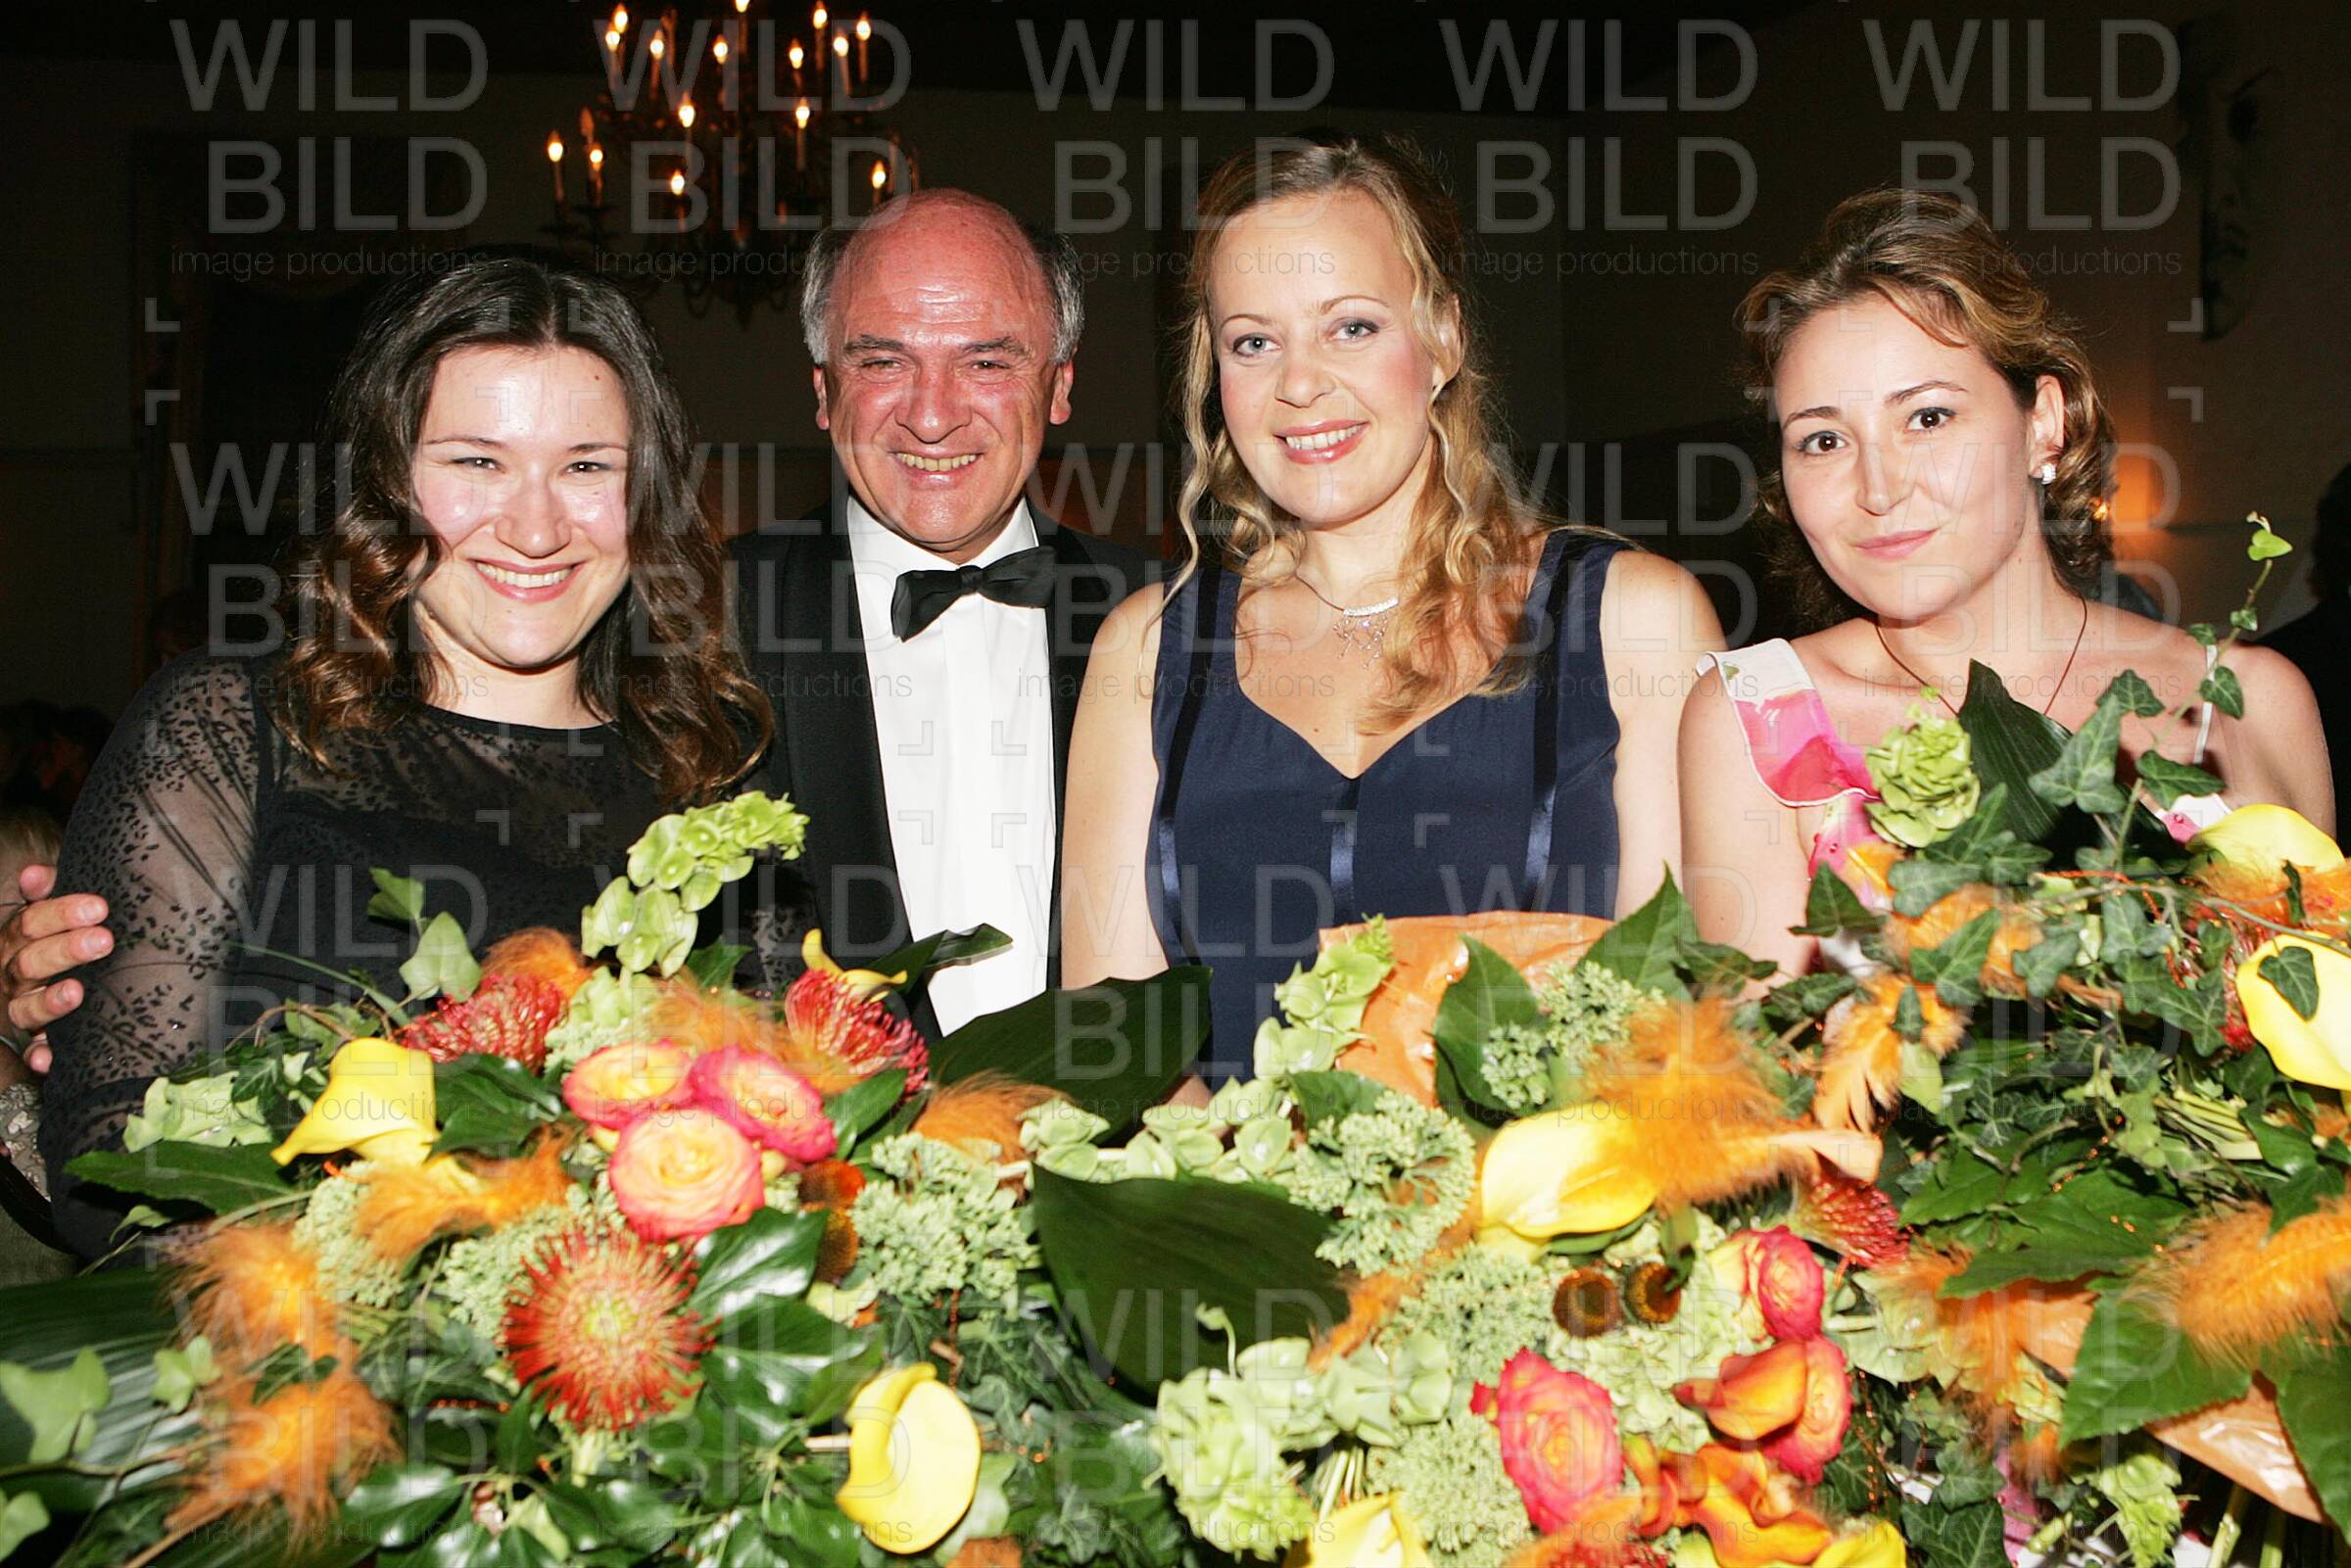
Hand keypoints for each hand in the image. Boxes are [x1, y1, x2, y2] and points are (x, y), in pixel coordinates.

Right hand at [3, 865, 109, 1071]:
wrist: (58, 982)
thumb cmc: (63, 941)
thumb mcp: (54, 916)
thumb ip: (48, 893)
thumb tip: (35, 874)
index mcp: (17, 941)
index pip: (30, 923)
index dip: (60, 913)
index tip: (98, 908)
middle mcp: (13, 975)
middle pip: (30, 962)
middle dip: (65, 950)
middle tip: (103, 941)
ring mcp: (20, 1008)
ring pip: (26, 1007)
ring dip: (49, 1001)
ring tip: (76, 992)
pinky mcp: (32, 1040)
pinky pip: (31, 1050)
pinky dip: (38, 1054)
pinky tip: (46, 1057)